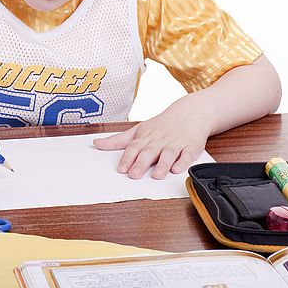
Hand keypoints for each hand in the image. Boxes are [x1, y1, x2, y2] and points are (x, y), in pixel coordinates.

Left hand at [92, 99, 211, 178]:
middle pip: (150, 151)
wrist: (191, 112)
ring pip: (169, 153)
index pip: (134, 147)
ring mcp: (176, 143)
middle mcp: (160, 140)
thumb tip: (96, 144)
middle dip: (141, 163)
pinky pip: (187, 154)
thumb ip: (118, 140)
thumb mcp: (138, 129)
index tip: (121, 169)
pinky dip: (183, 162)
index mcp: (146, 136)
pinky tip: (178, 169)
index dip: (127, 158)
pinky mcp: (191, 146)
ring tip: (156, 175)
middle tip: (134, 175)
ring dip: (163, 164)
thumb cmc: (161, 124)